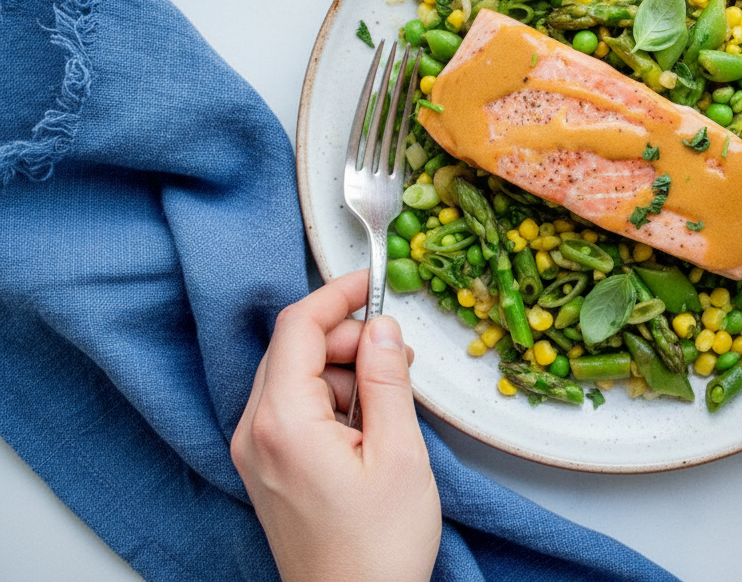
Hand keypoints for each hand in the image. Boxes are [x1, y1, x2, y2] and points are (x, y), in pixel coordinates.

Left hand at [231, 270, 440, 581]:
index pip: (297, 328)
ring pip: (296, 378)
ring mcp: (255, 452)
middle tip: (399, 359)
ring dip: (344, 373)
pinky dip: (332, 402)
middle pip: (295, 350)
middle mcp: (254, 432)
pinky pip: (293, 409)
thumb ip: (387, 380)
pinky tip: (368, 428)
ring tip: (390, 407)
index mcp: (282, 422)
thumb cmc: (377, 548)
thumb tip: (383, 328)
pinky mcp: (266, 468)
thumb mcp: (399, 453)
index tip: (371, 282)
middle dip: (348, 340)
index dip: (335, 295)